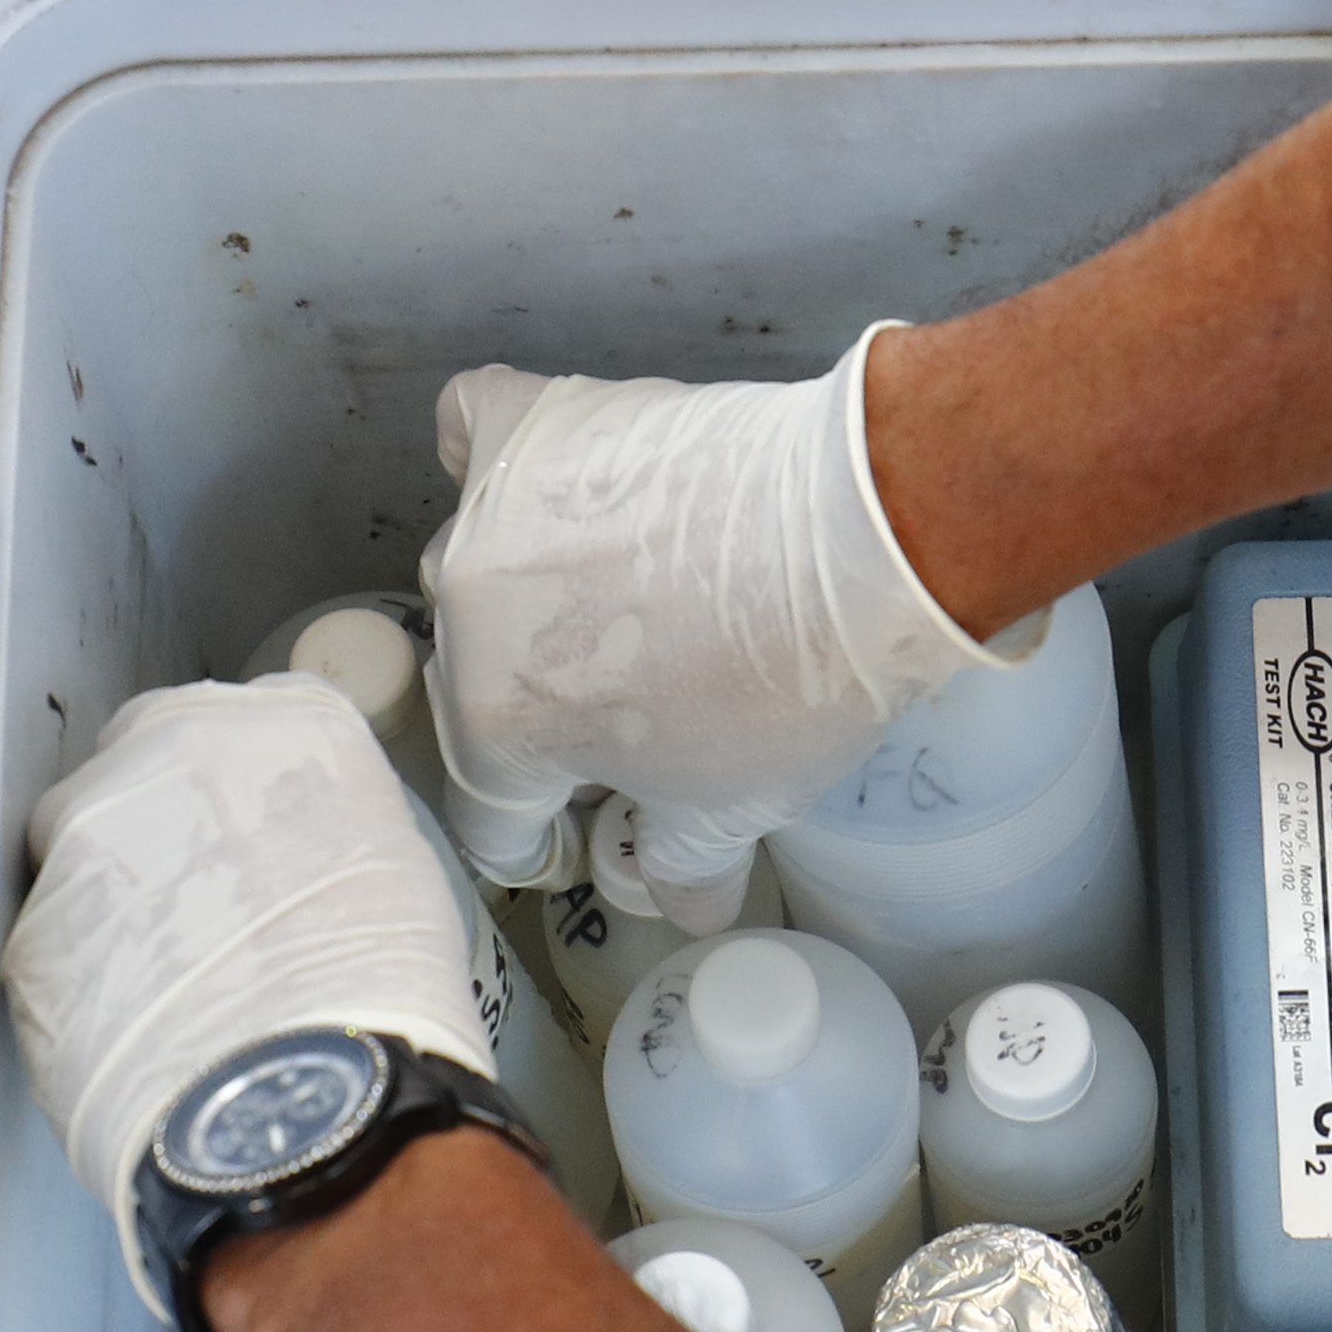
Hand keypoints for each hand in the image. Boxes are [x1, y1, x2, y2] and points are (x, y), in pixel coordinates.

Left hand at [1, 679, 490, 1310]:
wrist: (314, 1101)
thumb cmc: (379, 999)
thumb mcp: (394, 869)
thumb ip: (323, 823)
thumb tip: (290, 853)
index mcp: (283, 723)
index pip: (238, 722)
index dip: (235, 793)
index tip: (243, 834)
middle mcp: (171, 748)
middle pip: (139, 768)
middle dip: (158, 832)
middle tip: (203, 912)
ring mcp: (87, 833)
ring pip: (82, 854)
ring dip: (115, 907)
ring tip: (174, 989)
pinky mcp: (32, 927)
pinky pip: (53, 945)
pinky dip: (84, 982)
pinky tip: (142, 1034)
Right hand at [418, 324, 991, 920]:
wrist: (864, 533)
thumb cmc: (792, 683)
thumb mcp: (733, 808)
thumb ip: (681, 870)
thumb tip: (678, 910)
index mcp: (497, 725)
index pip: (489, 811)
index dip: (538, 841)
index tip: (578, 833)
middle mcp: (468, 616)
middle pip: (477, 689)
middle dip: (539, 717)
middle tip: (625, 719)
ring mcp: (496, 509)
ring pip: (475, 570)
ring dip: (525, 603)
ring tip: (615, 610)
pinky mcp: (544, 421)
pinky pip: (473, 429)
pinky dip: (492, 463)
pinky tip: (547, 490)